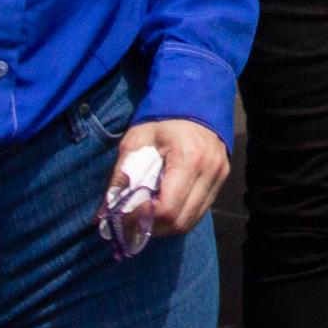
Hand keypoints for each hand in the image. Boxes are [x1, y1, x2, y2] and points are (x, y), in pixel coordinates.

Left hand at [109, 118, 229, 237]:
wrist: (194, 99)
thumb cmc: (161, 120)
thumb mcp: (135, 142)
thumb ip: (121, 176)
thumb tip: (105, 212)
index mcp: (188, 158)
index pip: (167, 208)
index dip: (143, 219)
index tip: (125, 216)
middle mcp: (210, 170)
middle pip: (181, 222)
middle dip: (153, 228)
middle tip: (133, 221)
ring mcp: (220, 175)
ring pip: (192, 221)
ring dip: (167, 226)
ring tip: (148, 215)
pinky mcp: (222, 178)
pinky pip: (200, 210)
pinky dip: (180, 216)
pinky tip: (165, 205)